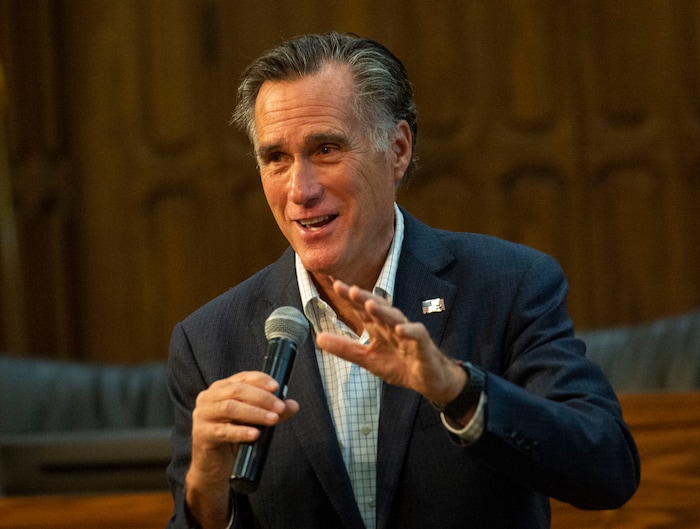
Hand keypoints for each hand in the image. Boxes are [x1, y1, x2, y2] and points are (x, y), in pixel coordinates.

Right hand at [185, 371, 298, 526]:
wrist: (213, 466)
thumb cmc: (233, 437)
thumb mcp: (253, 420)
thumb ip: (271, 411)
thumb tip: (293, 405)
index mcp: (221, 388)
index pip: (242, 377)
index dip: (260, 380)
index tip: (277, 387)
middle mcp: (209, 397)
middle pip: (237, 390)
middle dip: (262, 398)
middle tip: (280, 407)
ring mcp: (203, 415)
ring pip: (230, 407)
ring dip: (255, 413)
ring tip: (273, 419)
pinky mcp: (201, 434)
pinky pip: (223, 431)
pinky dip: (241, 432)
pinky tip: (255, 434)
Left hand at [316, 280, 465, 404]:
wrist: (429, 380)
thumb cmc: (399, 364)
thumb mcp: (367, 358)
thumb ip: (345, 348)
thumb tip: (318, 339)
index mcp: (378, 326)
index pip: (361, 308)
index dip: (349, 297)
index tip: (334, 284)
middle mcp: (392, 325)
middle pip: (377, 308)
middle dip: (363, 298)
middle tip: (348, 289)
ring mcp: (408, 334)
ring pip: (395, 318)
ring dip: (383, 311)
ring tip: (370, 304)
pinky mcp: (423, 345)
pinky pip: (417, 335)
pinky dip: (410, 331)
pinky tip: (400, 329)